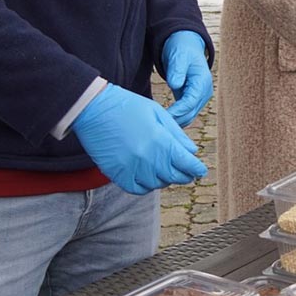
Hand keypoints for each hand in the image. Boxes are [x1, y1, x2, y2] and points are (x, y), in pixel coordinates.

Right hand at [72, 84, 207, 194]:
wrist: (94, 109)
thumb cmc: (128, 106)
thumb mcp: (158, 113)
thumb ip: (176, 134)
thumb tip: (192, 151)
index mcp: (160, 140)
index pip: (186, 163)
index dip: (196, 169)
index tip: (201, 171)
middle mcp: (146, 158)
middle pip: (174, 176)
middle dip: (185, 175)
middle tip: (188, 174)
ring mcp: (131, 168)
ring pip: (157, 184)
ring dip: (166, 180)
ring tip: (167, 172)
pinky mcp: (116, 174)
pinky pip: (137, 189)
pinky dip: (147, 186)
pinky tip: (149, 177)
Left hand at [162, 30, 212, 126]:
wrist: (186, 47)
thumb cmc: (182, 49)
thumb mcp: (179, 56)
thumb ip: (177, 70)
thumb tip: (175, 84)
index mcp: (202, 81)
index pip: (190, 102)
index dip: (177, 111)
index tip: (163, 115)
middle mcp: (204, 92)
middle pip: (190, 113)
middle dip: (175, 120)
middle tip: (156, 124)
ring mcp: (199, 98)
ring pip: (188, 117)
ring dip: (175, 122)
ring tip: (157, 125)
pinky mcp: (192, 101)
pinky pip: (184, 114)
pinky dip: (175, 119)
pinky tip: (161, 121)